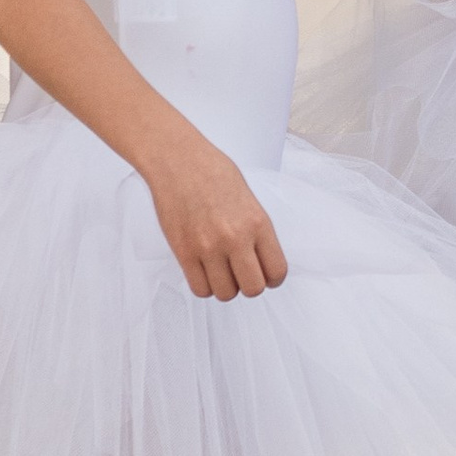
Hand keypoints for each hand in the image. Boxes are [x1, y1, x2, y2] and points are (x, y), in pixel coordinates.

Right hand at [143, 137, 287, 299]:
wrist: (178, 161)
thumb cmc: (213, 173)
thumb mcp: (249, 199)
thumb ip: (257, 231)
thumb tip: (260, 260)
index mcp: (258, 223)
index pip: (276, 271)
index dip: (273, 278)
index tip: (266, 274)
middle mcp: (235, 238)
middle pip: (253, 288)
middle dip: (250, 285)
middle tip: (242, 273)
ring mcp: (208, 248)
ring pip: (225, 293)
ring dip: (226, 286)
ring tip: (221, 269)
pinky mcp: (184, 253)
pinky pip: (200, 289)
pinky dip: (205, 285)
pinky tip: (205, 270)